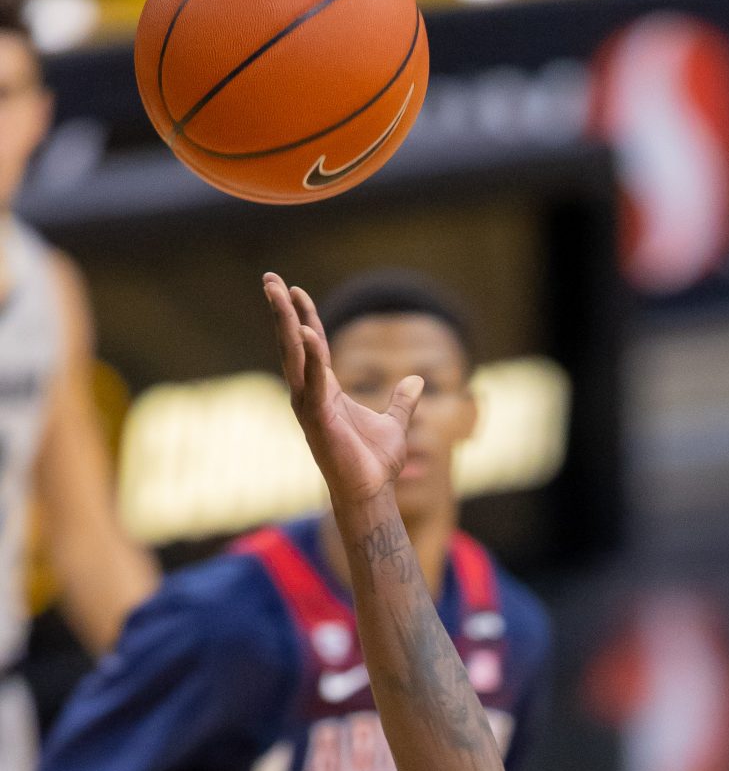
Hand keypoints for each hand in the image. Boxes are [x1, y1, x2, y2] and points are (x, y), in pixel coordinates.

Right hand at [264, 273, 417, 511]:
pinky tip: (310, 333)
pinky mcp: (317, 419)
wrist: (372, 493)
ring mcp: (310, 406)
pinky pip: (314, 383)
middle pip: (293, 343)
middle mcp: (311, 394)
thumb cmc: (376, 464)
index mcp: (325, 391)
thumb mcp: (395, 424)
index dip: (305, 317)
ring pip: (294, 356)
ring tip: (277, 291)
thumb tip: (417, 381)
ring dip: (286, 323)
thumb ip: (403, 402)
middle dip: (282, 310)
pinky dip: (312, 358)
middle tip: (269, 277)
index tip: (295, 290)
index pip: (312, 345)